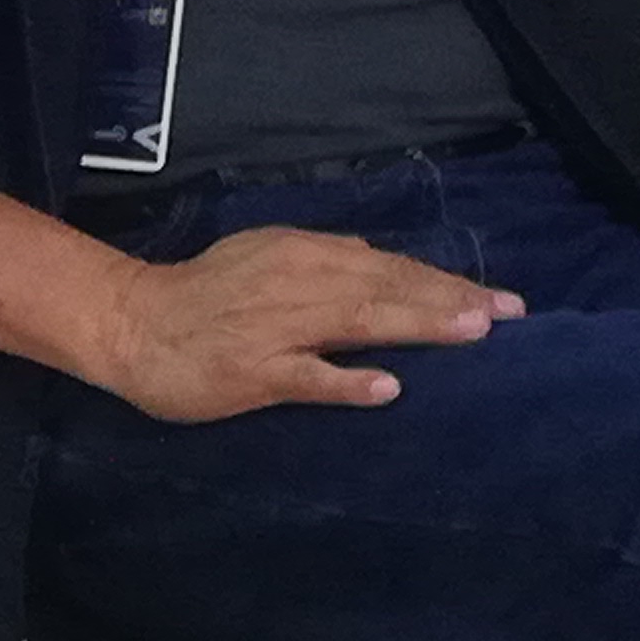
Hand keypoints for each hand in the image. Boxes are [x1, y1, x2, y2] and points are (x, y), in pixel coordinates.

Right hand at [67, 224, 521, 419]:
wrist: (131, 323)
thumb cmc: (202, 296)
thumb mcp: (266, 258)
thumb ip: (324, 262)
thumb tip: (379, 262)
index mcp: (302, 253)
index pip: (389, 267)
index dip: (446, 282)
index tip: (502, 301)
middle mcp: (297, 282)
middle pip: (386, 290)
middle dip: (450, 301)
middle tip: (509, 314)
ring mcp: (276, 328)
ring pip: (358, 322)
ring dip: (417, 324)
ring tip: (471, 333)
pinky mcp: (253, 372)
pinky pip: (306, 376)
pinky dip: (346, 381)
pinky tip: (386, 388)